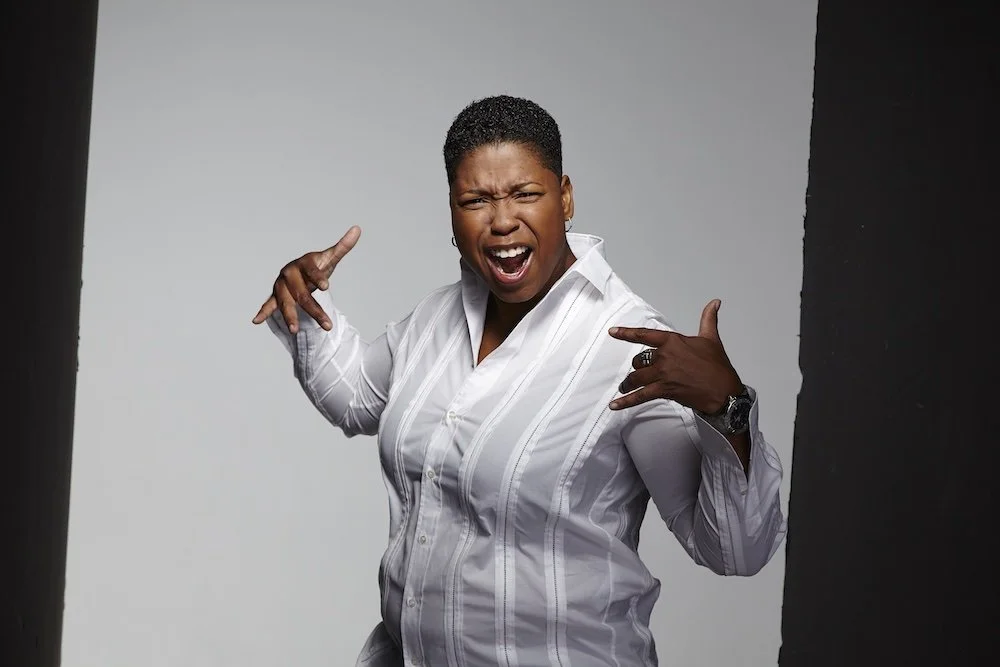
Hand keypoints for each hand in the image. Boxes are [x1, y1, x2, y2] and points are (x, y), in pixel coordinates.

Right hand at [251, 225, 360, 333]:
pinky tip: (255, 320)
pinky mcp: (276, 294)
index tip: (326, 287)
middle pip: (301, 293)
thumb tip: (357, 229)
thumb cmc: (316, 264)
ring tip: (295, 330)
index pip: (311, 270)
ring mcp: (281, 285)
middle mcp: (290, 273)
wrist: (301, 269)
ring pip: (285, 302)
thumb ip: (343, 246)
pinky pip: (269, 303)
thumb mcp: (329, 257)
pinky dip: (263, 311)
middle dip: (314, 310)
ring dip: (289, 316)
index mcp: (303, 263)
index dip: (318, 277)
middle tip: (327, 325)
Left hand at [608, 299, 742, 412]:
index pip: (644, 335)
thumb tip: (714, 303)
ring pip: (636, 378)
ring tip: (624, 388)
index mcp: (673, 341)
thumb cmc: (718, 367)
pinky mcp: (664, 390)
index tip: (613, 332)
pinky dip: (625, 401)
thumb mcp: (711, 339)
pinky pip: (639, 396)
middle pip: (638, 361)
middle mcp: (664, 356)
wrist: (724, 391)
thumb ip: (708, 319)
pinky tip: (615, 405)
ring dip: (628, 384)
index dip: (626, 333)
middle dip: (637, 368)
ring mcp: (663, 374)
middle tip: (638, 374)